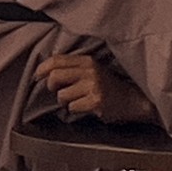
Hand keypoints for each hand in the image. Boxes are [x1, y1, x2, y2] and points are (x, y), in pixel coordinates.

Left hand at [37, 54, 157, 125]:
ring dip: (66, 102)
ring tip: (78, 101)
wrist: (133, 100)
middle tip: (59, 91)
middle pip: (54, 76)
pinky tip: (87, 107)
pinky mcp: (95, 101)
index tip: (37, 77)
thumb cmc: (110, 87)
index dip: (42, 69)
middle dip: (52, 87)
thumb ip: (73, 68)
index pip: (56, 60)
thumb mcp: (93, 70)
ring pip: (62, 95)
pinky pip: (72, 108)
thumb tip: (45, 73)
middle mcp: (89, 70)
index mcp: (87, 60)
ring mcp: (93, 86)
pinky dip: (76, 110)